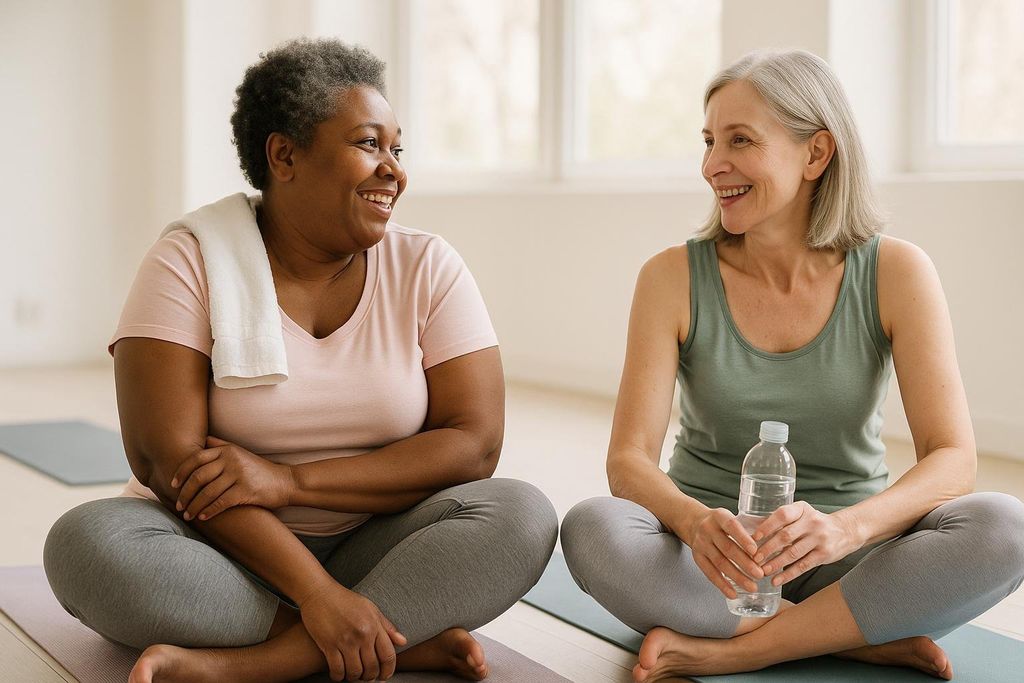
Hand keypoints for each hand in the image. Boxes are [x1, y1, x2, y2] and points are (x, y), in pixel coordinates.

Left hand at [171, 436, 293, 520]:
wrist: (285, 482)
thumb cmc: (259, 470)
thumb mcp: (240, 452)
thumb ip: (220, 445)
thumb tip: (201, 441)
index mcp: (227, 450)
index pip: (196, 459)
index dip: (181, 472)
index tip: (173, 484)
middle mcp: (231, 460)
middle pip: (198, 477)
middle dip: (185, 493)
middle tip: (179, 505)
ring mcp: (239, 475)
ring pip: (207, 492)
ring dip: (194, 506)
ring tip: (188, 515)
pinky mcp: (246, 491)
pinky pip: (221, 502)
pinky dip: (209, 511)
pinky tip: (203, 517)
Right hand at [298, 579, 406, 680]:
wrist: (319, 592)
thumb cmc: (345, 600)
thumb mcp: (370, 608)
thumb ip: (387, 627)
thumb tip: (403, 642)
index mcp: (374, 625)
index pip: (388, 655)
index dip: (388, 670)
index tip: (385, 676)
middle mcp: (362, 634)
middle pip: (372, 667)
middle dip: (371, 676)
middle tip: (367, 677)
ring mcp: (345, 640)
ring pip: (355, 671)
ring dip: (355, 678)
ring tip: (354, 675)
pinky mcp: (328, 645)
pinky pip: (337, 670)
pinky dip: (339, 676)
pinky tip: (339, 674)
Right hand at [686, 507, 763, 598]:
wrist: (693, 522)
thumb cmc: (720, 523)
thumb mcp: (730, 517)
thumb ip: (748, 527)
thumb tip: (774, 539)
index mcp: (719, 516)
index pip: (731, 526)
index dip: (743, 538)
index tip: (756, 551)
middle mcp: (708, 530)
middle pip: (727, 547)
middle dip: (745, 563)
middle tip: (760, 574)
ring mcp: (701, 544)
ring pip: (720, 562)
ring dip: (737, 576)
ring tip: (752, 587)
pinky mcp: (697, 557)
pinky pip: (710, 573)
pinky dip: (722, 585)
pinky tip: (733, 594)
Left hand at [752, 501, 860, 585]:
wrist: (846, 530)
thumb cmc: (815, 523)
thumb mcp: (802, 514)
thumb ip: (783, 522)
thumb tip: (754, 535)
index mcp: (802, 509)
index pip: (782, 515)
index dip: (767, 526)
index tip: (754, 538)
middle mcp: (812, 522)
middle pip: (786, 536)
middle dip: (768, 548)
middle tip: (754, 558)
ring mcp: (819, 538)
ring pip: (793, 553)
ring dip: (776, 563)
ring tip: (763, 571)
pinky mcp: (824, 554)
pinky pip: (803, 566)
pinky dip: (788, 575)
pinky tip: (777, 581)